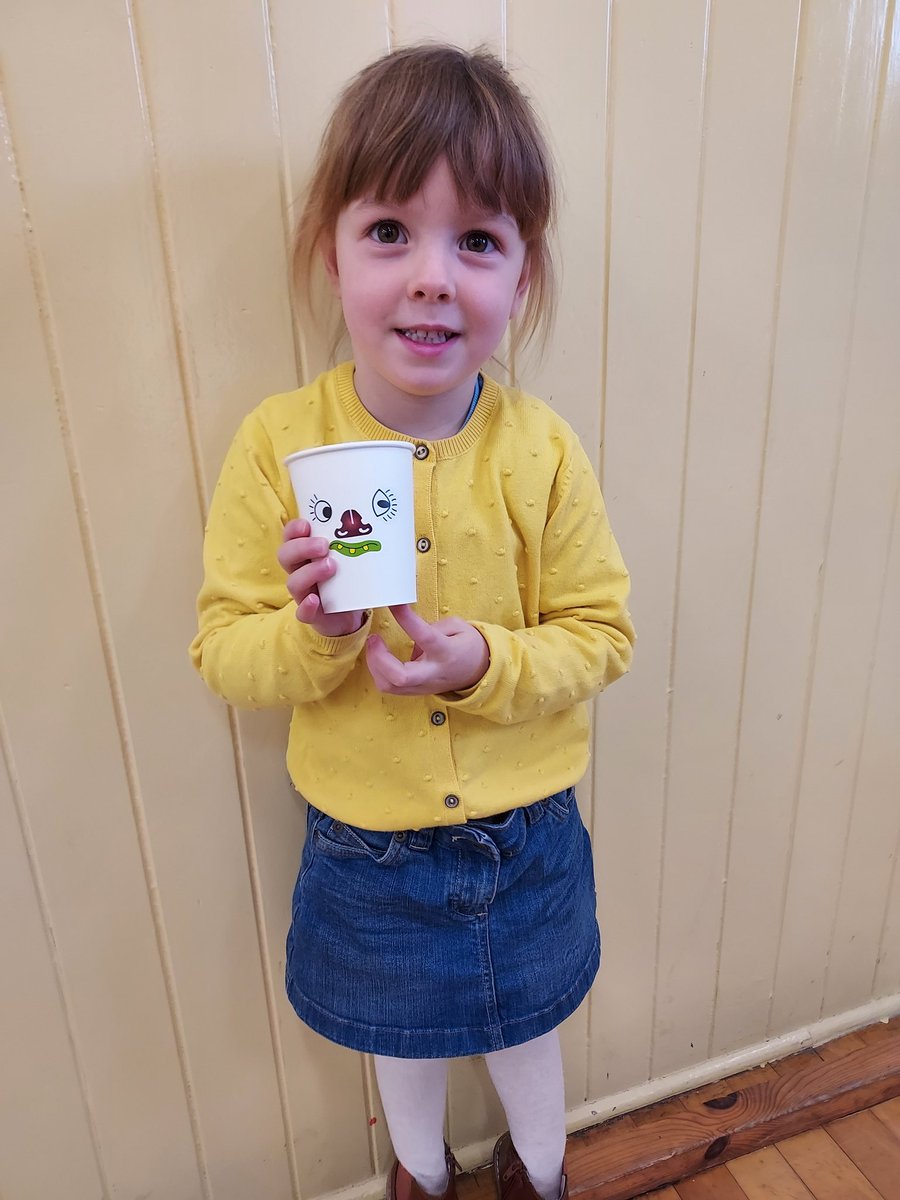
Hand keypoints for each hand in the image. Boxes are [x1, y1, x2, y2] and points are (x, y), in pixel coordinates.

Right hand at [277, 518, 365, 636]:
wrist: (352, 616)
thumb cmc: (350, 579)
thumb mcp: (356, 558)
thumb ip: (362, 543)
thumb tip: (391, 523)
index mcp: (307, 554)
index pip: (290, 537)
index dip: (293, 529)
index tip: (307, 525)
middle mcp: (301, 571)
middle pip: (286, 556)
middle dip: (301, 547)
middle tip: (323, 545)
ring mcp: (304, 594)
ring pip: (293, 582)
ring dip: (309, 573)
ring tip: (331, 567)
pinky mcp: (312, 615)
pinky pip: (302, 612)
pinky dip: (306, 606)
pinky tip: (315, 600)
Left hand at [365, 604, 489, 695]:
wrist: (479, 673)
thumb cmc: (468, 647)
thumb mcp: (460, 627)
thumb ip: (434, 627)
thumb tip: (410, 630)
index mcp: (446, 652)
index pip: (424, 636)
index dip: (406, 619)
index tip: (394, 604)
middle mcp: (433, 672)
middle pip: (400, 676)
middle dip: (379, 658)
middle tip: (374, 638)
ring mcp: (423, 686)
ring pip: (389, 686)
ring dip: (375, 666)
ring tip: (375, 646)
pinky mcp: (415, 692)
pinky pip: (390, 688)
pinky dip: (379, 672)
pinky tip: (380, 658)